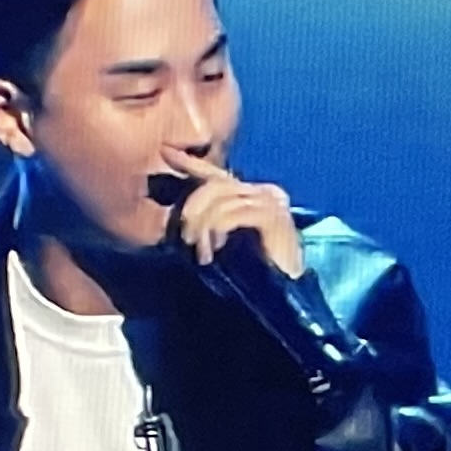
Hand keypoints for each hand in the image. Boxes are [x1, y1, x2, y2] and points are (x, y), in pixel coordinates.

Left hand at [164, 151, 304, 278]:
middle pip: (214, 185)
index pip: (217, 174)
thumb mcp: (224, 242)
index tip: (166, 154)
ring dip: (202, 227)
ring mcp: (271, 202)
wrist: (284, 297)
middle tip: (185, 239)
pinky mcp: (272, 216)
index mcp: (254, 194)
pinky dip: (215, 231)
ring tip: (201, 252)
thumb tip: (182, 212)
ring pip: (219, 200)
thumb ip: (210, 222)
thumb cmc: (253, 275)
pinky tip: (212, 251)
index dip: (190, 163)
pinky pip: (231, 214)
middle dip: (193, 210)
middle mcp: (265, 192)